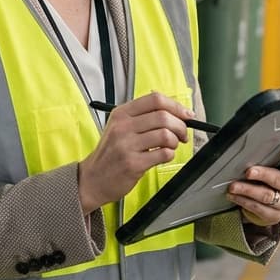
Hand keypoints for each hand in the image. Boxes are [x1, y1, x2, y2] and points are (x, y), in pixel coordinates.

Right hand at [77, 92, 191, 212]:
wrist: (93, 179)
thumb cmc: (111, 153)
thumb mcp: (119, 127)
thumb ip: (143, 116)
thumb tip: (175, 111)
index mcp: (121, 114)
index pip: (155, 100)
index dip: (176, 106)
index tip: (186, 115)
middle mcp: (123, 127)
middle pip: (163, 116)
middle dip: (181, 126)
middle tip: (182, 135)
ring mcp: (127, 145)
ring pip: (165, 135)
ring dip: (175, 141)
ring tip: (171, 146)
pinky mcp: (133, 163)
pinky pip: (163, 154)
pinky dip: (169, 155)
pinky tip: (163, 156)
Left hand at [226, 144, 279, 226]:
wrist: (277, 201)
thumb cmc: (276, 176)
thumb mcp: (278, 166)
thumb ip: (272, 158)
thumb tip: (253, 150)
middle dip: (262, 175)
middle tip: (248, 172)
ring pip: (267, 196)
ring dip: (247, 190)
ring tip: (233, 186)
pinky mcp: (277, 216)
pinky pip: (259, 209)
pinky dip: (244, 201)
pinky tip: (234, 196)